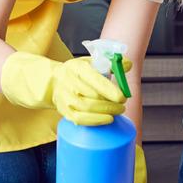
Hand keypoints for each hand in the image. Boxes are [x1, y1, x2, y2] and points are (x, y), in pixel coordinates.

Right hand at [0, 53, 131, 125]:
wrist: (54, 81)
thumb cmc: (78, 72)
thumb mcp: (92, 62)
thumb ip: (112, 63)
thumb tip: (128, 65)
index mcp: (77, 68)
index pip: (94, 79)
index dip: (109, 90)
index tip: (122, 97)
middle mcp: (69, 82)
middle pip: (92, 96)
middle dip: (111, 103)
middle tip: (122, 104)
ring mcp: (65, 98)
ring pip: (87, 109)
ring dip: (106, 112)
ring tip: (118, 111)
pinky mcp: (64, 110)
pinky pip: (80, 119)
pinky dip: (95, 121)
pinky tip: (107, 119)